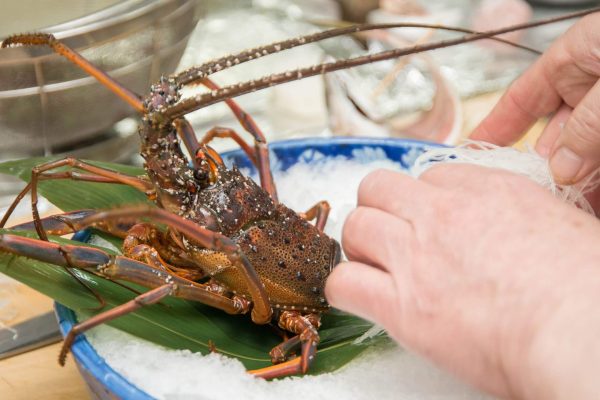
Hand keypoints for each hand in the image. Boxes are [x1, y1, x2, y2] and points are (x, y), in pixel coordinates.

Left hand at [325, 165, 599, 399]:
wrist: (579, 331)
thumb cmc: (586, 287)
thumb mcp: (563, 222)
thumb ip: (522, 212)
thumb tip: (515, 223)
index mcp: (485, 190)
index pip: (429, 176)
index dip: (424, 201)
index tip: (428, 221)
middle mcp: (442, 214)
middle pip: (377, 188)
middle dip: (379, 209)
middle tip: (389, 236)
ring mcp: (415, 256)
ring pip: (354, 227)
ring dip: (359, 246)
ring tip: (373, 266)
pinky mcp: (400, 306)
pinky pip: (343, 283)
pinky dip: (344, 289)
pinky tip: (360, 298)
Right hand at [471, 13, 599, 184]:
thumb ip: (586, 124)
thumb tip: (560, 170)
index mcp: (574, 60)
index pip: (521, 100)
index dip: (494, 129)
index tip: (471, 155)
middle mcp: (591, 85)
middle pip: (553, 135)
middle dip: (539, 168)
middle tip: (526, 196)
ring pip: (583, 152)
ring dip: (573, 181)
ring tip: (559, 204)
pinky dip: (598, 183)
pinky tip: (591, 200)